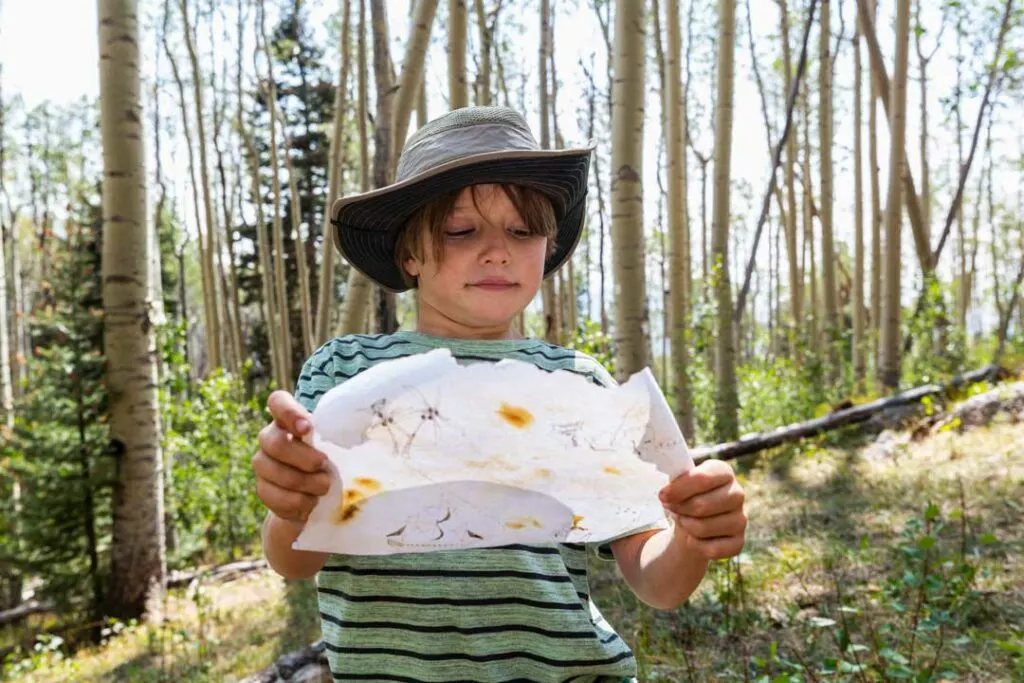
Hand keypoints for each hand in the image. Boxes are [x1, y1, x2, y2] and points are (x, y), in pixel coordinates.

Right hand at [252, 390, 331, 526]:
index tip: (307, 428)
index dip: (289, 412)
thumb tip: (358, 428)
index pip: (277, 402)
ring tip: (323, 487)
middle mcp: (269, 438)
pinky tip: (310, 502)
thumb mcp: (336, 446)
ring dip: (306, 483)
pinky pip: (276, 497)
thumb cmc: (329, 462)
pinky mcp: (262, 489)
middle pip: (275, 443)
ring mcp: (262, 463)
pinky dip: (299, 502)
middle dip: (304, 458)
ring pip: (275, 472)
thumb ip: (338, 434)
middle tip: (324, 465)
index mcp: (288, 420)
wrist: (313, 497)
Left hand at [658, 459, 746, 560]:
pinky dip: (694, 545)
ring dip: (685, 525)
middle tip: (672, 508)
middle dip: (679, 509)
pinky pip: (711, 549)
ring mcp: (741, 520)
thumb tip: (668, 493)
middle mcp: (737, 494)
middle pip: (701, 505)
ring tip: (683, 519)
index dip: (678, 489)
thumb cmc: (686, 496)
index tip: (662, 496)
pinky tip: (693, 537)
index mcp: (723, 472)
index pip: (702, 478)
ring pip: (702, 528)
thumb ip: (676, 481)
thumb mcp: (680, 483)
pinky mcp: (738, 542)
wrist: (693, 521)